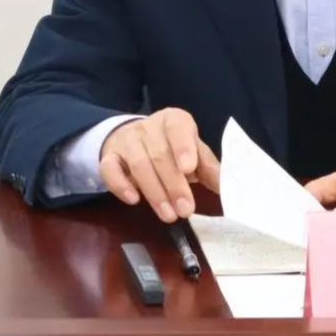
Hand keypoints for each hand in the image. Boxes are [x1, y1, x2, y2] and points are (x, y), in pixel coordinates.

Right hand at [98, 108, 220, 222]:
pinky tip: (133, 200)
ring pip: (138, 164)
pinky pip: (109, 169)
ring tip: (169, 215)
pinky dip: (120, 185)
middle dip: (174, 185)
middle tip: (185, 210)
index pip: (178, 127)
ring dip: (154, 192)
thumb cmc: (172, 147)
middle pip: (160, 154)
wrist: (135, 139)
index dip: (183, 147)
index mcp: (174, 120)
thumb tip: (226, 187)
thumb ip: (207, 167)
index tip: (189, 168)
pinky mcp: (109, 156)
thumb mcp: (193, 152)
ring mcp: (127, 140)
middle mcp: (149, 126)